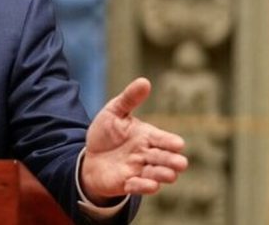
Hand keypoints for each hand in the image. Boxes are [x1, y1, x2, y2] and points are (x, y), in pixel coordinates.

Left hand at [80, 77, 187, 204]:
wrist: (89, 155)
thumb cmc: (106, 133)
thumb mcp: (114, 112)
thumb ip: (129, 98)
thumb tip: (145, 81)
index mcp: (147, 136)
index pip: (164, 139)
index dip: (171, 142)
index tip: (177, 144)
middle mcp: (147, 154)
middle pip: (166, 159)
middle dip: (173, 161)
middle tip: (179, 163)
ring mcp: (139, 170)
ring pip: (158, 175)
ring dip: (163, 175)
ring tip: (169, 175)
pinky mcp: (128, 183)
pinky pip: (140, 187)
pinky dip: (144, 186)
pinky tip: (149, 185)